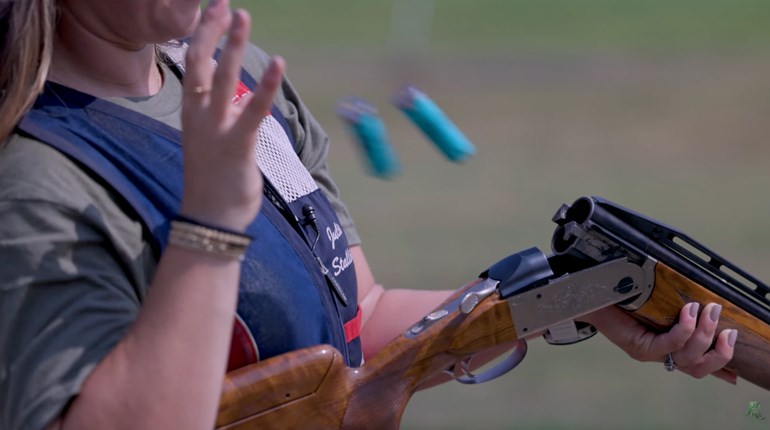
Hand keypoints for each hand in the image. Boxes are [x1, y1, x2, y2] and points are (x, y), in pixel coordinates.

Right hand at [179, 0, 284, 231]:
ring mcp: (216, 130)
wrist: (210, 221)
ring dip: (233, 45)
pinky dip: (265, 86)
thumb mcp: (215, 142)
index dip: (203, 37)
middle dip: (211, 30)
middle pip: (200, 63)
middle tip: (223, 3)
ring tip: (242, 15)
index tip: (214, 12)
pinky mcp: (237, 146)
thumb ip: (226, 118)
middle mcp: (199, 116)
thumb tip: (241, 101)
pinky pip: (254, 111)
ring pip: (222, 78)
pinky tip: (277, 63)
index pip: (193, 66)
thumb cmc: (214, 182)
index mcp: (192, 114)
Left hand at [581, 302, 737, 383]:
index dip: (719, 365)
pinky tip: (689, 312)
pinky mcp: (638, 347)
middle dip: (719, 349)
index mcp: (665, 346)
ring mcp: (648, 352)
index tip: (735, 359)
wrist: (590, 294)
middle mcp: (658, 354)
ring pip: (687, 357)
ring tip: (708, 309)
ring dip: (704, 333)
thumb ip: (676, 304)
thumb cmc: (623, 293)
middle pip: (697, 367)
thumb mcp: (656, 300)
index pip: (696, 365)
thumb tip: (701, 297)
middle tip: (727, 325)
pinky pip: (668, 345)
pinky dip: (683, 329)